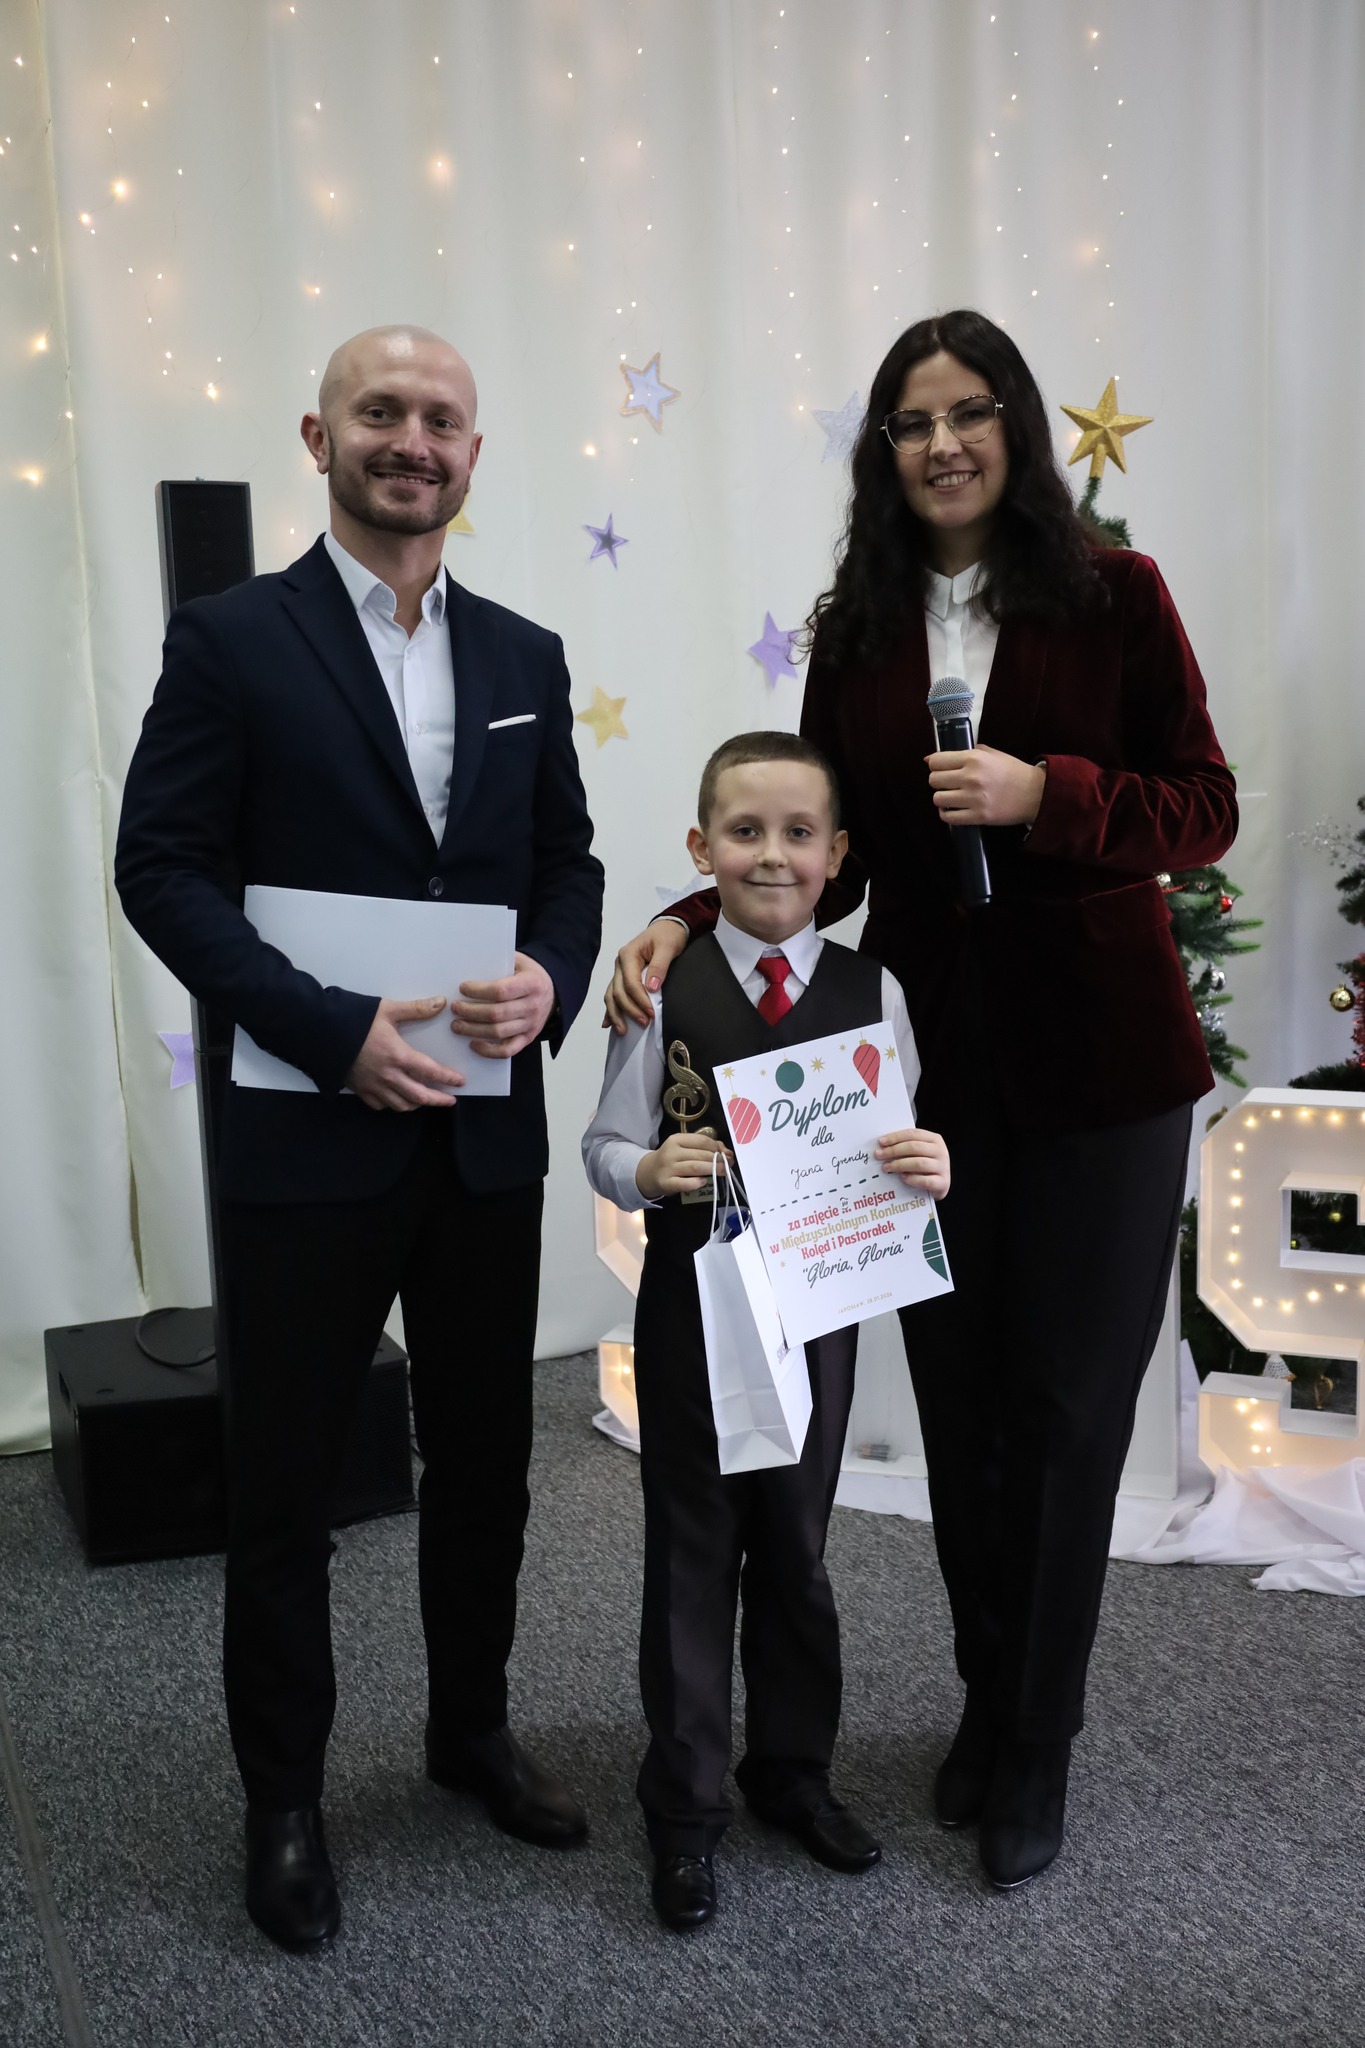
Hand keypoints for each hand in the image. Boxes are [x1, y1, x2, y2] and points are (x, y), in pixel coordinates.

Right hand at [346, 996, 466, 1109]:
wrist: (321, 1032)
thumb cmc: (354, 1020)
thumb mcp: (387, 1010)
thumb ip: (416, 1009)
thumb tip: (441, 1002)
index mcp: (399, 1056)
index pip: (431, 1071)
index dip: (448, 1078)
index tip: (460, 1082)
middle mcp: (389, 1076)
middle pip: (419, 1096)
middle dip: (438, 1100)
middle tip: (450, 1100)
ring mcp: (373, 1086)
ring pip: (400, 1105)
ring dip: (416, 1104)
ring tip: (425, 1100)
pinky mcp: (359, 1090)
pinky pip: (380, 1105)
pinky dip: (392, 1105)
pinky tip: (396, 1099)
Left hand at [449, 951, 555, 1057]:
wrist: (553, 991)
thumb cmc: (528, 975)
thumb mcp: (519, 961)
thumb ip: (498, 964)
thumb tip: (468, 967)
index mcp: (531, 984)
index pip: (500, 991)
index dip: (478, 991)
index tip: (462, 988)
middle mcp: (533, 1006)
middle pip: (496, 1014)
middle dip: (470, 1011)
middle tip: (455, 1007)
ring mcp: (531, 1025)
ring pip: (498, 1032)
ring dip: (473, 1030)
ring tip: (457, 1025)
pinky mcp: (528, 1039)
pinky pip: (507, 1050)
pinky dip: (488, 1051)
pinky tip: (473, 1044)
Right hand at [603, 919, 688, 1032]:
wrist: (669, 927)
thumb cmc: (669, 935)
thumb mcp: (668, 947)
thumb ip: (659, 966)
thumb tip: (651, 988)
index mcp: (628, 955)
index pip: (630, 983)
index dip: (639, 1000)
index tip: (652, 1014)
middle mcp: (619, 964)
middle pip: (618, 992)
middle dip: (630, 1010)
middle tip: (645, 1023)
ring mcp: (619, 971)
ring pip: (611, 995)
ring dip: (616, 1014)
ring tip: (623, 1031)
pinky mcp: (623, 977)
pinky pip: (613, 994)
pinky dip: (611, 1009)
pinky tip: (608, 1023)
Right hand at [635, 1132, 731, 1200]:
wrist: (648, 1173)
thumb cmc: (671, 1159)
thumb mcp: (683, 1148)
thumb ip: (703, 1147)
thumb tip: (726, 1151)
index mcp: (676, 1139)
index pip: (701, 1141)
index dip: (717, 1147)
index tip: (727, 1153)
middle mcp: (671, 1152)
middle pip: (700, 1155)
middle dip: (719, 1160)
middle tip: (730, 1164)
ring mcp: (668, 1168)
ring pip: (695, 1167)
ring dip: (713, 1170)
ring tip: (725, 1172)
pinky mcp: (666, 1183)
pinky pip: (684, 1183)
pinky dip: (696, 1183)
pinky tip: (704, 1182)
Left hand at [875, 1127, 949, 1198]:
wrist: (940, 1184)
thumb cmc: (926, 1166)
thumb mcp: (920, 1152)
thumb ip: (906, 1147)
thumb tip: (883, 1146)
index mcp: (935, 1139)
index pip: (913, 1134)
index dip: (896, 1137)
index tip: (881, 1142)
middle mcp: (941, 1151)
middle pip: (914, 1147)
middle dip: (894, 1150)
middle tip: (879, 1155)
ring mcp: (943, 1167)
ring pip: (918, 1163)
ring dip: (899, 1164)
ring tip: (886, 1167)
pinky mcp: (943, 1183)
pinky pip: (925, 1180)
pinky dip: (912, 1179)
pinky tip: (902, 1178)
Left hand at [925, 744, 1044, 827]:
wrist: (1035, 793)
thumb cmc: (1013, 772)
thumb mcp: (991, 754)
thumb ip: (965, 753)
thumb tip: (931, 758)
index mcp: (974, 758)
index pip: (936, 761)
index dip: (935, 765)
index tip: (941, 769)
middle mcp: (971, 777)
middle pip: (933, 780)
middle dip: (938, 782)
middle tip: (948, 784)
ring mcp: (974, 798)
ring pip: (938, 799)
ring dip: (942, 799)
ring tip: (952, 798)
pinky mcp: (978, 816)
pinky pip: (948, 818)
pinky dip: (946, 814)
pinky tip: (953, 810)